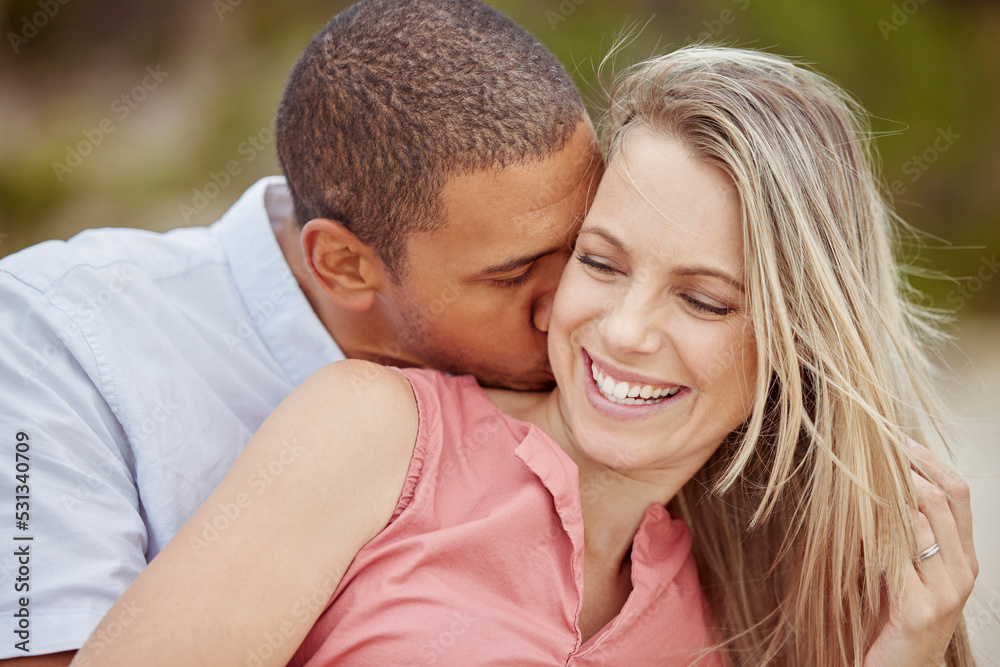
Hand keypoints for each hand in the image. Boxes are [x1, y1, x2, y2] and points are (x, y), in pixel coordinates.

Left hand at [864, 439, 977, 666]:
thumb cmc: (892, 620)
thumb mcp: (903, 569)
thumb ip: (901, 533)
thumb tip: (877, 482)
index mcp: (964, 558)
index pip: (959, 493)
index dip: (929, 459)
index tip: (896, 436)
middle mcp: (963, 571)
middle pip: (943, 499)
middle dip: (907, 465)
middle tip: (873, 443)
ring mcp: (945, 591)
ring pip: (921, 521)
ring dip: (888, 491)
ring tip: (860, 468)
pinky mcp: (919, 609)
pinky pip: (896, 556)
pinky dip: (875, 529)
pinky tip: (854, 515)